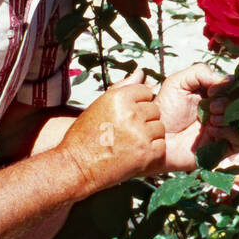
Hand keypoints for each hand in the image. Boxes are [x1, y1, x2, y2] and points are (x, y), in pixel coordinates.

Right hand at [57, 72, 164, 190]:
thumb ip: (122, 88)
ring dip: (150, 135)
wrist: (77, 166)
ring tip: (131, 143)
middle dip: (145, 120)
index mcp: (119, 98)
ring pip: (160, 128)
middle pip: (155, 110)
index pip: (146, 91)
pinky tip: (135, 153)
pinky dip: (152, 151)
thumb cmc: (84, 136)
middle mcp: (131, 113)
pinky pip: (161, 146)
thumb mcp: (99, 105)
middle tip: (127, 131)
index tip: (127, 115)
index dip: (138, 104)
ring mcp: (140, 134)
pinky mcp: (146, 154)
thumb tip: (141, 72)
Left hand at [154, 63, 238, 171]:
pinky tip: (213, 132)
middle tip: (211, 107)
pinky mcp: (224, 147)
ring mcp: (225, 129)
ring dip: (231, 117)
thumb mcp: (178, 82)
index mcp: (215, 94)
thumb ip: (201, 72)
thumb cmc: (165, 109)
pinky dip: (231, 133)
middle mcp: (223, 111)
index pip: (236, 87)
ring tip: (212, 120)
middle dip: (231, 103)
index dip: (229, 87)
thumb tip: (230, 80)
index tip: (212, 91)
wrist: (156, 137)